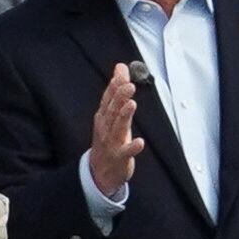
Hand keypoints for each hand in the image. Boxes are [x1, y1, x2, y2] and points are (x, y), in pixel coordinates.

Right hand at [88, 62, 143, 196]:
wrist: (99, 172)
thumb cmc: (108, 138)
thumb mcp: (112, 113)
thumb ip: (117, 90)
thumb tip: (120, 67)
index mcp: (104, 117)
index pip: (108, 99)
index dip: (114, 87)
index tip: (121, 75)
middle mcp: (106, 128)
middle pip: (112, 110)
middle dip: (120, 97)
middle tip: (129, 85)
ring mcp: (111, 143)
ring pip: (117, 128)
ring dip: (124, 116)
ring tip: (131, 104)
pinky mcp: (119, 158)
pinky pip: (126, 152)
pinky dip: (132, 147)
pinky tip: (139, 142)